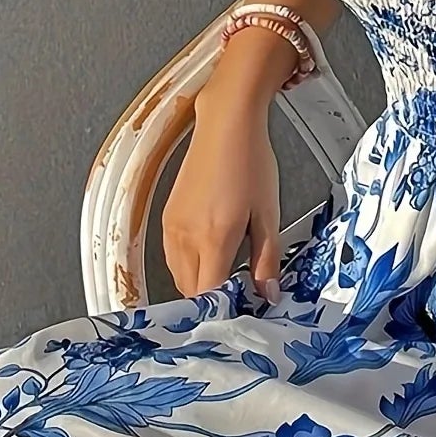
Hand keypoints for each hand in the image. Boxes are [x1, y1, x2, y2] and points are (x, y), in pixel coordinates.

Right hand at [161, 93, 281, 299]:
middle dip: (213, 300)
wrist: (226, 125)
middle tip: (238, 295)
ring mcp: (171, 227)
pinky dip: (188, 265)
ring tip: (227, 274)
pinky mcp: (167, 217)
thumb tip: (267, 295)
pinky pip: (172, 257)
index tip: (242, 311)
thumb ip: (266, 260)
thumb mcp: (269, 214)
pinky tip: (210, 254)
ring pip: (178, 276)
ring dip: (199, 283)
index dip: (224, 310)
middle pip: (190, 290)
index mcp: (213, 238)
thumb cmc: (251, 163)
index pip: (208, 295)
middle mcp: (185, 236)